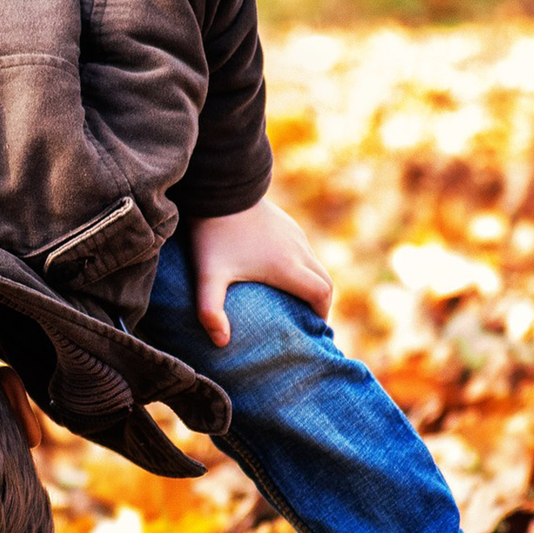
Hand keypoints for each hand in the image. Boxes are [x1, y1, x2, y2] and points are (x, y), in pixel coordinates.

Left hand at [189, 197, 331, 353]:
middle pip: (324, 281)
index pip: (321, 294)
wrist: (220, 189)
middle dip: (321, 303)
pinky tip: (281, 273)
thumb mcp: (208, 276)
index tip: (313, 328)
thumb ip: (210, 311)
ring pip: (314, 264)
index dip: (322, 314)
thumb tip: (220, 343)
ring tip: (294, 301)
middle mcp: (298, 250)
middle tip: (307, 320)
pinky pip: (303, 250)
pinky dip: (302, 267)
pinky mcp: (286, 223)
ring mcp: (294, 234)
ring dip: (311, 283)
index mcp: (288, 267)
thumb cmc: (214, 235)